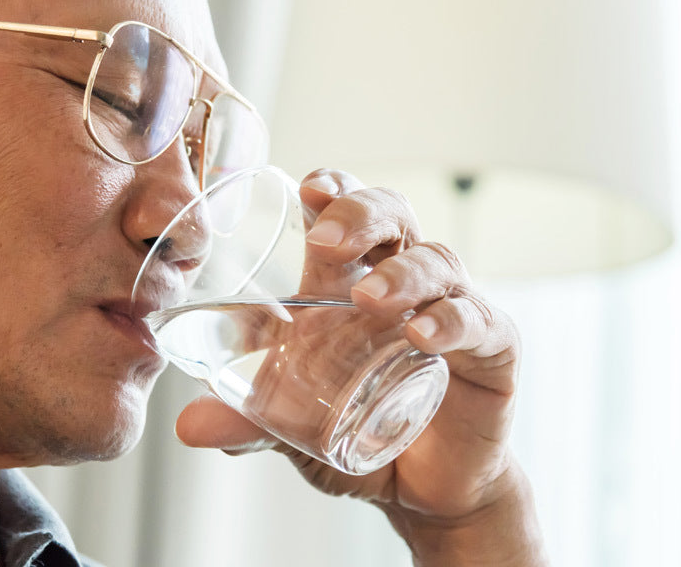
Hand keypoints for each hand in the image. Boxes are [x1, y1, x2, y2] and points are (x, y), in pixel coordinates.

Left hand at [174, 169, 544, 564]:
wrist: (425, 493)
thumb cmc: (361, 432)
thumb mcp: (295, 426)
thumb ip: (248, 421)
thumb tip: (188, 425)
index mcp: (351, 282)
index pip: (345, 212)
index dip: (333, 187)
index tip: (309, 187)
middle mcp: (404, 283)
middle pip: (393, 216)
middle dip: (360, 213)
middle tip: (325, 237)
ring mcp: (452, 310)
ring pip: (438, 262)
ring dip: (402, 272)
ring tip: (369, 296)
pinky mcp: (492, 352)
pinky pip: (479, 322)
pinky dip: (452, 323)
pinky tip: (423, 335)